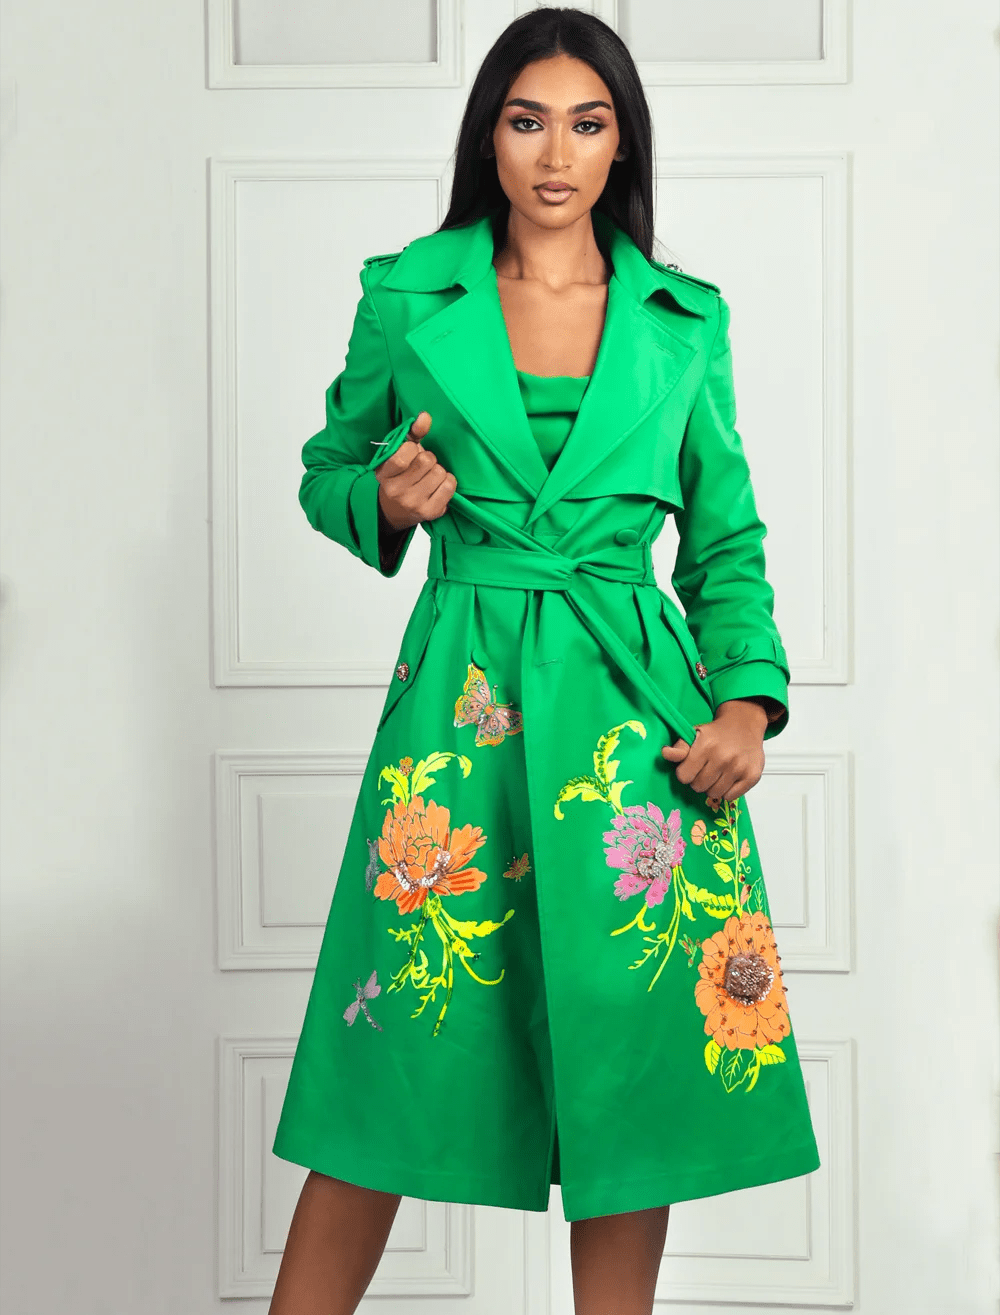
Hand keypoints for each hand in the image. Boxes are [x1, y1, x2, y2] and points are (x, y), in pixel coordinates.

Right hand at [375, 412, 457, 530]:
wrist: (395, 511)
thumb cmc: (400, 476)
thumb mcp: (399, 453)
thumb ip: (412, 433)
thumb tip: (425, 416)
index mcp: (384, 474)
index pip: (403, 455)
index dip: (412, 449)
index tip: (411, 453)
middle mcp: (396, 491)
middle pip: (426, 461)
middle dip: (428, 459)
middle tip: (422, 467)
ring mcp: (414, 503)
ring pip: (439, 472)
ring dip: (438, 471)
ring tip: (429, 477)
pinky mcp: (430, 512)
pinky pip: (449, 486)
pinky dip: (448, 481)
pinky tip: (438, 485)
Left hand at [660, 699, 767, 804]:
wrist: (744, 726)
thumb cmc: (716, 734)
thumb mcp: (694, 735)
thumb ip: (679, 748)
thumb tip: (665, 753)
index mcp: (706, 746)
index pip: (684, 777)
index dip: (685, 773)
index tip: (692, 767)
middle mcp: (723, 757)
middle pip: (699, 787)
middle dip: (698, 780)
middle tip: (705, 770)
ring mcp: (739, 767)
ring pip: (714, 793)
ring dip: (712, 787)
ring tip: (717, 774)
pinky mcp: (752, 776)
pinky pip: (731, 797)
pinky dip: (728, 791)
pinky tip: (729, 778)